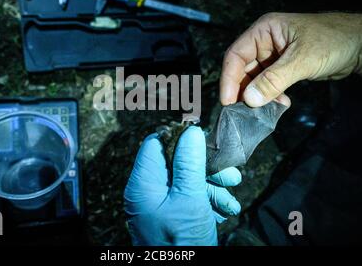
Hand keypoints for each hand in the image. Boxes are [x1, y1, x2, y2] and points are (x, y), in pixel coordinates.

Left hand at [124, 126, 240, 245]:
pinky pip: (192, 200)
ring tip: (231, 198)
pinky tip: (226, 210)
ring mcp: (162, 206)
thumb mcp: (188, 198)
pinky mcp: (174, 217)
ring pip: (189, 182)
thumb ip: (188, 163)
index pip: (155, 144)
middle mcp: (150, 192)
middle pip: (177, 163)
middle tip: (230, 173)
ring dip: (214, 187)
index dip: (179, 138)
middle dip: (206, 168)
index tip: (203, 137)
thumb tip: (190, 132)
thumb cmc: (181, 243)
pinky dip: (210, 202)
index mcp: (144, 184)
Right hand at [220, 13, 361, 106]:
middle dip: (243, 90)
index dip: (229, 79)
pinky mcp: (282, 67)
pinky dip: (270, 95)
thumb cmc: (333, 41)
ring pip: (254, 78)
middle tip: (242, 111)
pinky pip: (267, 83)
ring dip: (257, 95)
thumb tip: (250, 99)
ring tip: (263, 109)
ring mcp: (273, 55)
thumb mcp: (302, 60)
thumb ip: (274, 80)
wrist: (360, 44)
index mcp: (264, 31)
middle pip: (242, 68)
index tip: (228, 101)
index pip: (236, 55)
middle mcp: (264, 42)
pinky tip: (280, 103)